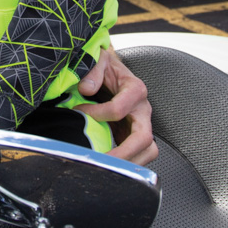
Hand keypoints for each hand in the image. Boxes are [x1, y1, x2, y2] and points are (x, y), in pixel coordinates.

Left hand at [75, 47, 157, 165]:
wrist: (110, 71)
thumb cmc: (104, 65)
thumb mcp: (98, 58)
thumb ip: (93, 70)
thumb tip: (86, 89)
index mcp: (135, 89)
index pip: (118, 109)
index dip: (97, 114)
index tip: (79, 112)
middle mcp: (142, 110)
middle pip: (144, 138)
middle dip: (124, 153)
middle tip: (102, 161)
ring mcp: (140, 125)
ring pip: (148, 151)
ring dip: (129, 163)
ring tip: (107, 168)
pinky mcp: (133, 135)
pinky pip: (138, 155)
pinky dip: (126, 163)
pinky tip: (108, 165)